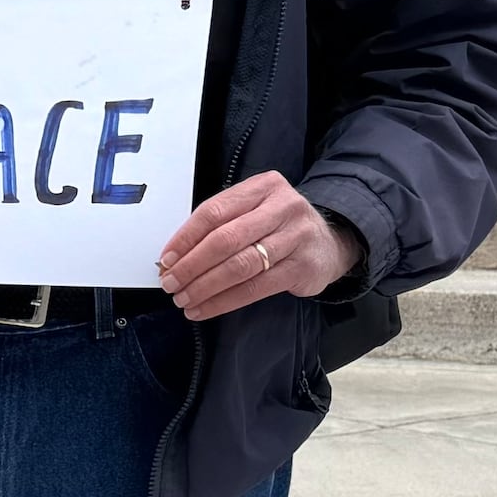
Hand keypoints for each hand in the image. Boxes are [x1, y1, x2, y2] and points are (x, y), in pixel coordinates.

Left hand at [157, 172, 357, 319]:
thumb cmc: (279, 227)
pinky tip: (205, 308)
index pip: (214, 211)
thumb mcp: (254, 211)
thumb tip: (174, 257)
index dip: (185, 238)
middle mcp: (282, 207)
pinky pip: (255, 288)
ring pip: (240, 266)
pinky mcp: (302, 267)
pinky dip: (225, 301)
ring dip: (205, 286)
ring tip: (184, 299)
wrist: (331, 242)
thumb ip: (220, 225)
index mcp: (263, 187)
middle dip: (191, 265)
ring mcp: (295, 237)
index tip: (165, 259)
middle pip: (225, 239)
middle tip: (171, 283)